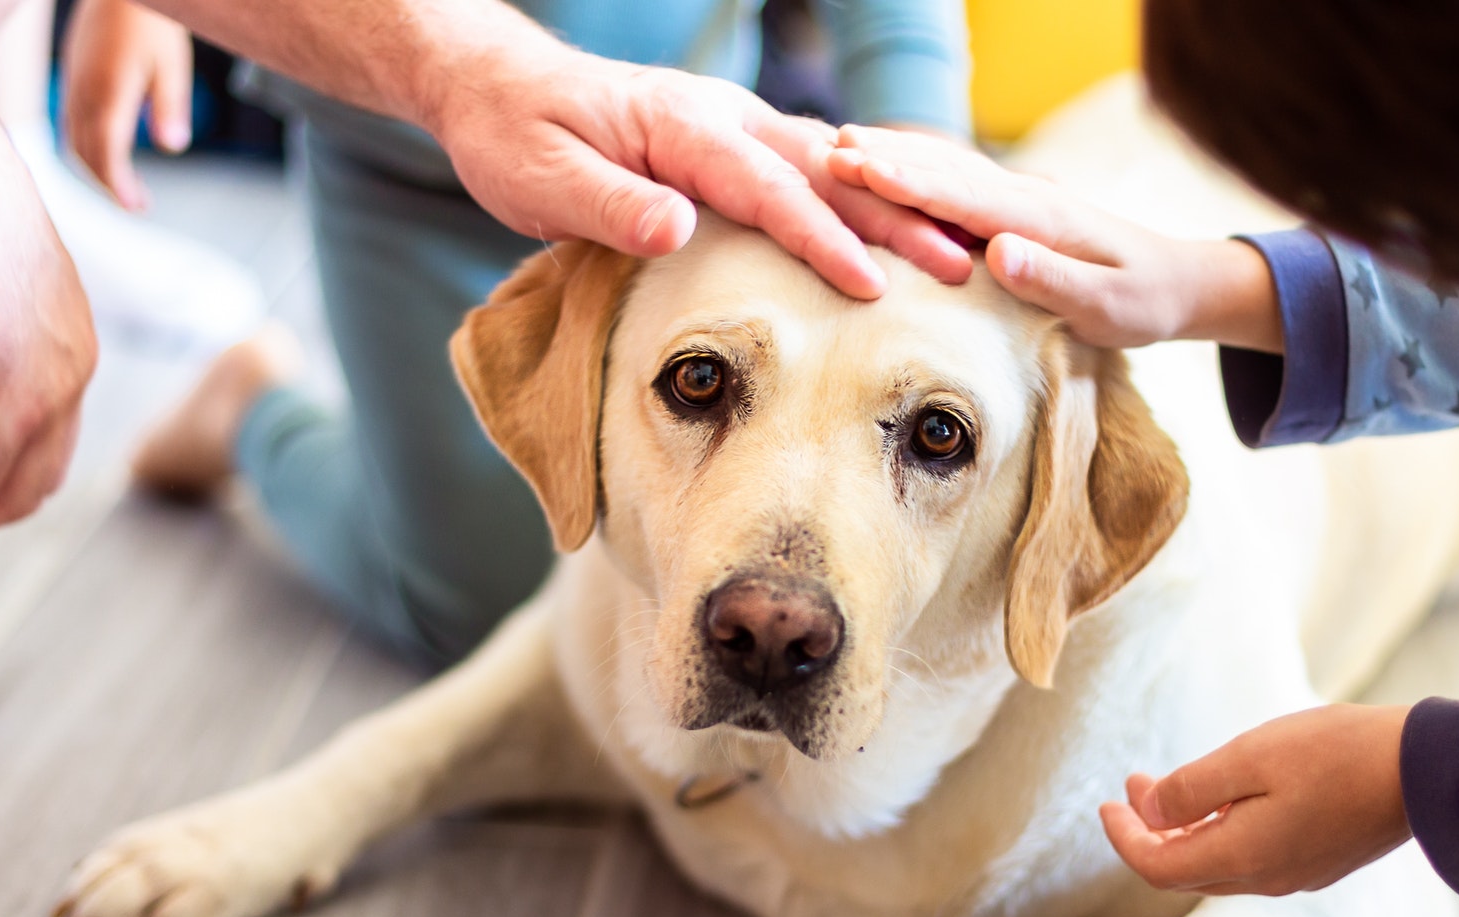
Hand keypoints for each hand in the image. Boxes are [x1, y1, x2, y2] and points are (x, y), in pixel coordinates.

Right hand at [62, 0, 193, 210]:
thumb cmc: (152, 21)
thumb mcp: (172, 65)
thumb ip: (170, 107)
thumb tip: (172, 147)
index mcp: (108, 93)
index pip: (106, 154)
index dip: (118, 186)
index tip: (136, 207)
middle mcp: (83, 92)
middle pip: (85, 153)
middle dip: (107, 184)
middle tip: (135, 203)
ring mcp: (73, 82)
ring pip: (72, 138)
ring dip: (94, 166)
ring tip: (122, 183)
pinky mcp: (72, 74)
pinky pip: (69, 120)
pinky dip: (85, 144)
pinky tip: (105, 150)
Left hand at [421, 44, 972, 299]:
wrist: (497, 88)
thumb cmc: (514, 135)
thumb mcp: (542, 177)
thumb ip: (610, 206)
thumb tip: (677, 229)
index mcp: (683, 127)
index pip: (769, 188)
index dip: (823, 239)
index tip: (872, 286)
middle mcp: (723, 117)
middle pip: (826, 173)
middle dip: (898, 220)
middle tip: (961, 265)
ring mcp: (733, 126)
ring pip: (830, 168)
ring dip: (894, 209)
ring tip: (955, 253)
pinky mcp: (732, 145)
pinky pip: (810, 172)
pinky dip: (862, 200)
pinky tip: (899, 231)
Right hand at [826, 126, 1283, 349]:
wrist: (1180, 281)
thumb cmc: (1143, 302)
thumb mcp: (1107, 306)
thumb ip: (1054, 279)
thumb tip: (999, 252)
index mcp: (1039, 219)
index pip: (962, 196)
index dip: (908, 182)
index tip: (858, 168)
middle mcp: (1026, 198)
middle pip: (944, 171)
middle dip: (886, 159)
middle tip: (825, 148)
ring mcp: (1021, 198)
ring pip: (948, 168)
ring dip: (895, 156)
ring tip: (840, 144)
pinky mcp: (1017, 209)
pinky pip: (958, 181)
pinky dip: (919, 168)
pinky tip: (889, 164)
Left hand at [1099, 704, 1412, 895]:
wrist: (1427, 769)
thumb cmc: (1337, 753)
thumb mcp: (1250, 757)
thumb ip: (1191, 788)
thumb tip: (1149, 812)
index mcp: (1242, 858)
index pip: (1157, 868)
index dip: (1124, 838)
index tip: (1106, 804)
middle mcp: (1266, 879)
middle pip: (1184, 871)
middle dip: (1149, 832)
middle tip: (1131, 788)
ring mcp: (1297, 875)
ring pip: (1218, 865)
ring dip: (1184, 830)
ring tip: (1167, 787)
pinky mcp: (1320, 861)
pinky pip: (1251, 858)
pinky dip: (1219, 832)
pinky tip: (1222, 798)